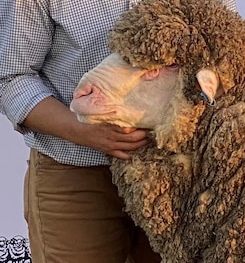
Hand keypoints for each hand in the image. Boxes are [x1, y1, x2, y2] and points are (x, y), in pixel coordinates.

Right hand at [23, 97, 150, 160]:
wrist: (75, 129)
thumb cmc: (90, 118)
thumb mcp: (101, 112)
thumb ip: (113, 111)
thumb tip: (127, 107)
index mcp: (110, 125)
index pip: (129, 128)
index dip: (141, 126)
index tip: (149, 122)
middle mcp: (111, 136)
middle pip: (133, 139)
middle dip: (144, 136)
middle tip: (151, 131)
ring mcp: (110, 145)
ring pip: (130, 147)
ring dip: (140, 144)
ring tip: (148, 139)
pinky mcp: (107, 150)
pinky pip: (121, 155)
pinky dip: (129, 155)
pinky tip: (136, 152)